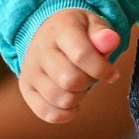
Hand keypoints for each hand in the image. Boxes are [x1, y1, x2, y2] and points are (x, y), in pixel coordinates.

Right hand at [17, 8, 122, 123]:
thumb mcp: (93, 24)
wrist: (48, 33)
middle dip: (89, 82)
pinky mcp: (26, 88)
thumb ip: (104, 34)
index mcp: (60, 29)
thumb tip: (110, 41)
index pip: (81, 56)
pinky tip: (73, 102)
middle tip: (90, 74)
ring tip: (80, 84)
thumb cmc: (78, 32)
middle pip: (70, 81)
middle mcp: (40, 49)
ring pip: (61, 99)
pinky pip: (47, 113)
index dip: (102, 70)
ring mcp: (30, 70)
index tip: (112, 74)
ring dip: (79, 97)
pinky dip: (66, 113)